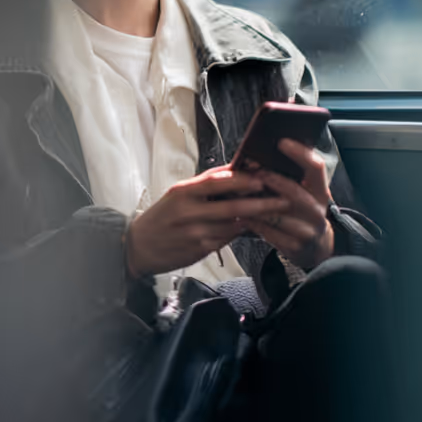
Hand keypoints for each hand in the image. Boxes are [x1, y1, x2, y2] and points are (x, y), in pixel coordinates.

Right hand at [125, 166, 292, 277]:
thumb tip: (234, 170)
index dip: (242, 180)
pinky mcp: (200, 250)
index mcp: (183, 192)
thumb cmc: (162, 216)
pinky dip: (241, 231)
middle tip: (283, 199)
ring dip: (255, 218)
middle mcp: (189, 212)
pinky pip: (227, 238)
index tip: (263, 178)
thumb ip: (204, 184)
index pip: (216, 182)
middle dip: (261, 203)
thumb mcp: (177, 194)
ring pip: (234, 224)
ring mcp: (196, 233)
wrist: (139, 246)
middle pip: (232, 206)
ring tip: (276, 212)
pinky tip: (253, 227)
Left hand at [242, 138, 334, 268]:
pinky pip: (268, 232)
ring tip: (239, 193)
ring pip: (278, 214)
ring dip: (256, 203)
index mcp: (320, 191)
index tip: (282, 142)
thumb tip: (262, 153)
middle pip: (295, 192)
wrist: (316, 247)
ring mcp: (307, 230)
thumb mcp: (306, 193)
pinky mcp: (295, 246)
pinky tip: (242, 214)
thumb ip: (292, 176)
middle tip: (253, 172)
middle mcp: (317, 210)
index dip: (300, 153)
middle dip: (272, 180)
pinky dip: (253, 221)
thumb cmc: (302, 212)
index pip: (316, 167)